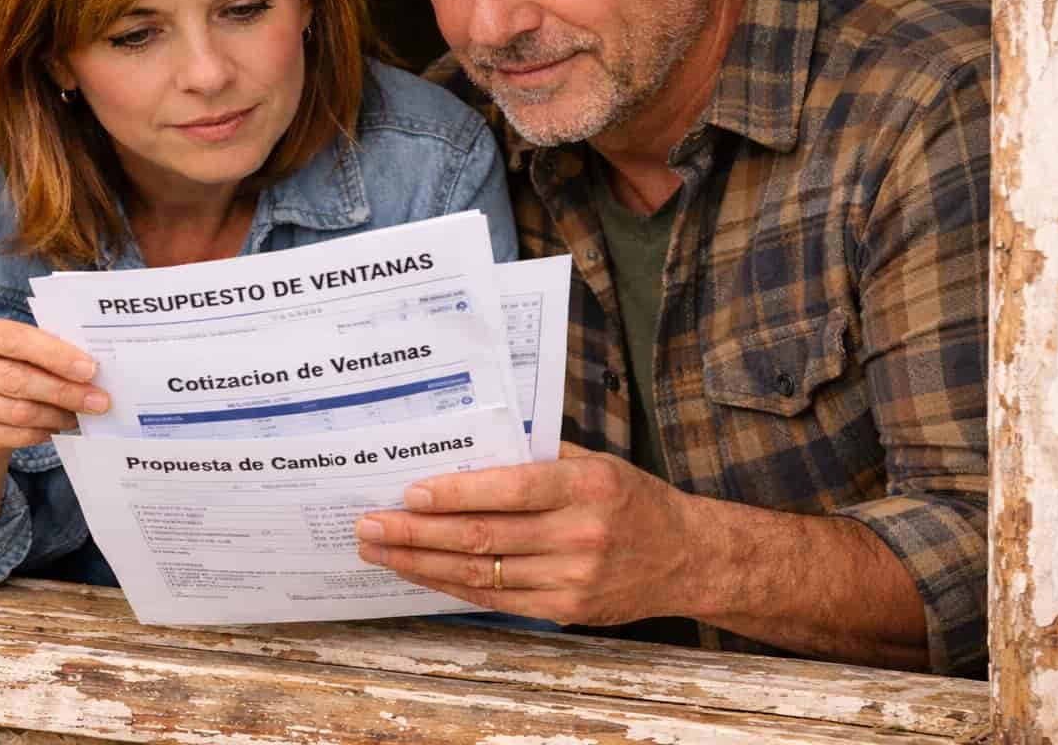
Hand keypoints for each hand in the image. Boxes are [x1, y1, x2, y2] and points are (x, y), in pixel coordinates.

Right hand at [0, 315, 108, 453]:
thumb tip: (91, 368)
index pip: (15, 339)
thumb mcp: (16, 350)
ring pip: (16, 411)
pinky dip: (40, 432)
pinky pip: (10, 435)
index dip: (55, 354)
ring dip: (56, 415)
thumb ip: (44, 350)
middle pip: (16, 379)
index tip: (90, 369)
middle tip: (98, 400)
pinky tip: (56, 427)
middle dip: (64, 391)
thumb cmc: (3, 367)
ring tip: (80, 415)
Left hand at [354, 442, 702, 625]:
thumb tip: (466, 448)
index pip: (508, 489)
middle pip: (483, 537)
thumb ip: (537, 456)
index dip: (454, 493)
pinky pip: (497, 600)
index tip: (409, 493)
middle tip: (370, 526)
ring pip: (481, 574)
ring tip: (381, 552)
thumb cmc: (631, 499)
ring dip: (422, 564)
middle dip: (417, 533)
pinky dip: (452, 587)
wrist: (687, 556)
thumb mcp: (595, 461)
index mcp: (587, 485)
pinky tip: (421, 574)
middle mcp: (580, 534)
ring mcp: (573, 579)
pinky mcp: (567, 611)